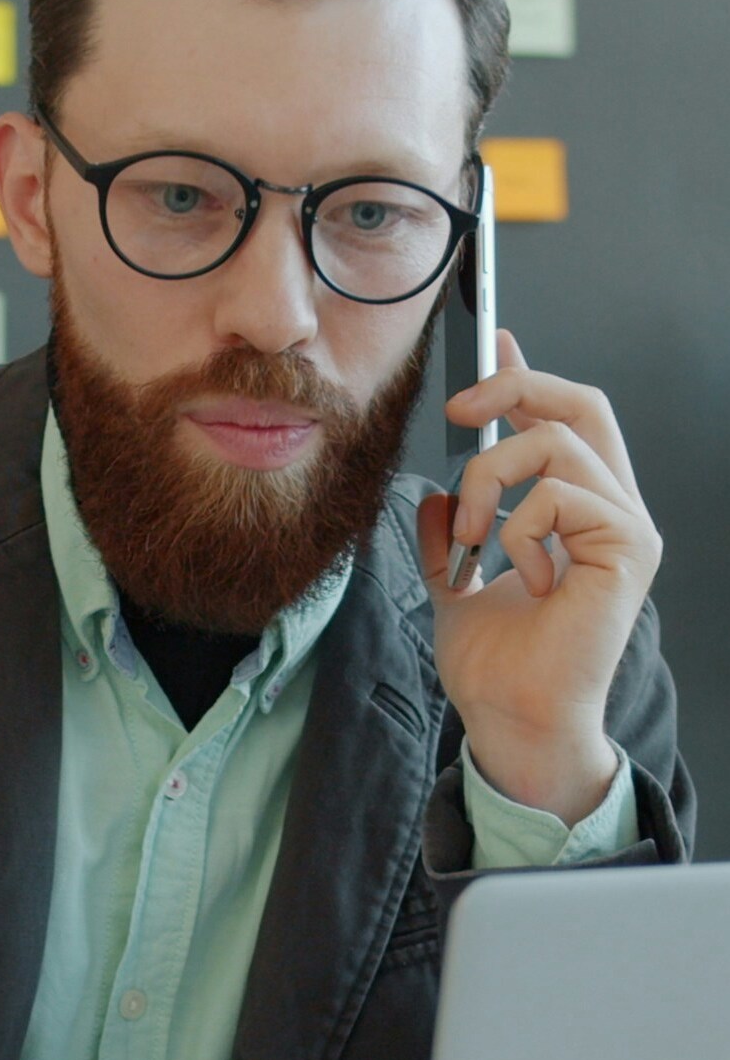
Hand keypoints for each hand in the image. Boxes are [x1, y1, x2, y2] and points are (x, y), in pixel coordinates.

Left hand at [417, 330, 661, 821]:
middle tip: (459, 412)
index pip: (568, 417)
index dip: (530, 374)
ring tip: (474, 537)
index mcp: (581, 512)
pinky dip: (518, 528)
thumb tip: (431, 493)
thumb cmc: (495, 666)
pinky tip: (521, 576)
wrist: (510, 718)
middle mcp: (614, 510)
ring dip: (491, 480)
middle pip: (581, 403)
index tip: (495, 342)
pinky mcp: (629, 550)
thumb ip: (450, 537)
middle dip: (514, 389)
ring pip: (554, 444)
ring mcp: (628, 528)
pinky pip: (560, 495)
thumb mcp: (455, 583)